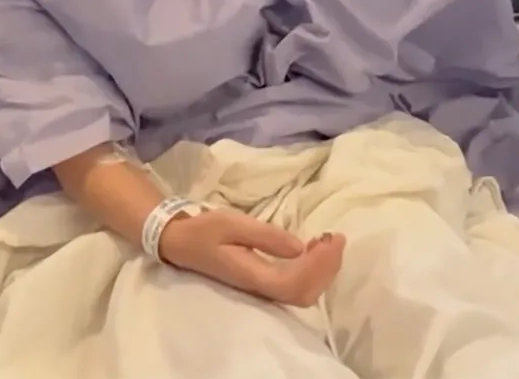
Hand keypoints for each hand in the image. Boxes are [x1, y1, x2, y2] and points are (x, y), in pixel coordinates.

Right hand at [160, 209, 345, 307]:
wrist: (181, 242)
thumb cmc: (206, 229)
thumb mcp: (234, 224)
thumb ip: (266, 236)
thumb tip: (300, 247)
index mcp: (253, 275)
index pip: (296, 284)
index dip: (320, 266)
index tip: (332, 238)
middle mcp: (260, 289)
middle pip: (305, 293)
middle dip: (328, 268)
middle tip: (337, 237)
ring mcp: (262, 288)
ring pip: (303, 292)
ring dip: (322, 269)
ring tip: (328, 242)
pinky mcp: (263, 282)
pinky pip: (296, 285)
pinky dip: (313, 270)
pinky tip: (315, 250)